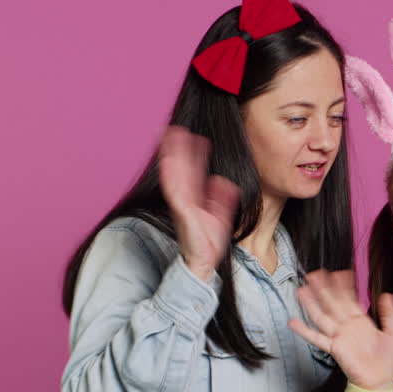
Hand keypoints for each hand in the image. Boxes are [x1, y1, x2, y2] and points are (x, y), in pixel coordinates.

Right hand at [158, 126, 239, 280]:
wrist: (203, 263)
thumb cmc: (208, 243)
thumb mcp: (220, 216)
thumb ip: (222, 199)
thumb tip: (223, 181)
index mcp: (194, 199)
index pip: (192, 172)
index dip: (193, 155)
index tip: (193, 137)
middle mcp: (185, 198)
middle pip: (180, 169)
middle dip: (177, 149)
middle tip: (175, 128)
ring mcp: (181, 204)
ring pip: (174, 175)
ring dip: (172, 156)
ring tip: (170, 136)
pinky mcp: (181, 211)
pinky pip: (174, 191)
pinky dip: (171, 176)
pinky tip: (169, 162)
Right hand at [289, 270, 392, 390]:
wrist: (380, 381)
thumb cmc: (387, 360)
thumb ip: (390, 314)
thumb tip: (387, 294)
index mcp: (361, 321)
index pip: (350, 298)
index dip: (344, 285)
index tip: (338, 272)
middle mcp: (347, 326)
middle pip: (332, 303)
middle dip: (324, 288)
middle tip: (314, 273)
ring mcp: (339, 336)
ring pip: (323, 316)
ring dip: (312, 303)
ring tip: (302, 289)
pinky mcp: (334, 348)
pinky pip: (317, 338)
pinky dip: (305, 331)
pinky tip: (293, 322)